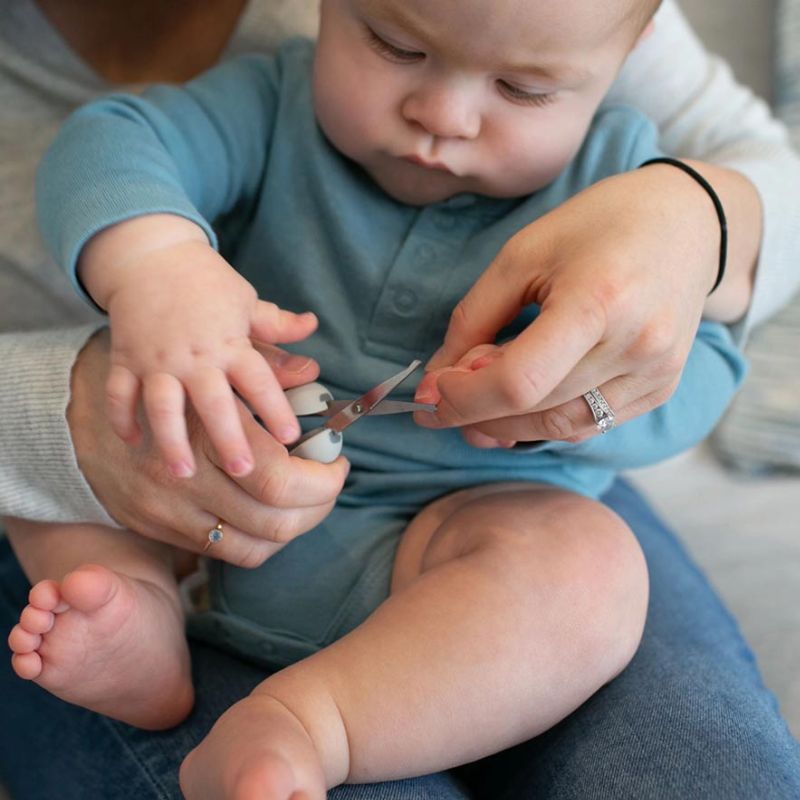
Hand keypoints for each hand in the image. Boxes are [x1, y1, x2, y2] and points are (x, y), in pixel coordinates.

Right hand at [68, 330, 348, 567]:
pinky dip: (256, 545)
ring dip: (294, 528)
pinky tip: (269, 524)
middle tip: (332, 483)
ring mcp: (169, 499)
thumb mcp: (212, 352)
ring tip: (307, 506)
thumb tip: (314, 373)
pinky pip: (219, 554)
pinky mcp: (154, 523)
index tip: (339, 461)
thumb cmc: (161, 377)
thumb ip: (269, 359)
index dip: (324, 472)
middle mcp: (188, 463)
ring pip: (251, 538)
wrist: (79, 406)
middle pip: (273, 503)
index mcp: (207, 412)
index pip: (280, 463)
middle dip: (319, 500)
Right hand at [96, 239, 316, 478]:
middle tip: (244, 470)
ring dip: (172, 440)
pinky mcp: (127, 359)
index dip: (275, 408)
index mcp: (230, 343)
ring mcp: (157, 360)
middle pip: (213, 403)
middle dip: (228, 437)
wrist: (149, 254)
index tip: (291, 436)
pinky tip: (131, 444)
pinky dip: (121, 418)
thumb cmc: (205, 281)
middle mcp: (195, 357)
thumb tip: (312, 326)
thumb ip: (277, 324)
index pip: (258, 380)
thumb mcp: (246, 300)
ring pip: (163, 406)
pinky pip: (120, 393)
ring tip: (182, 473)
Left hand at [415, 167, 726, 445]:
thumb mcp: (522, 254)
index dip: (464, 399)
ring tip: (476, 400)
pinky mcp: (661, 389)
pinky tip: (519, 404)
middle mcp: (637, 346)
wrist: (687, 223)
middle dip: (476, 410)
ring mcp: (655, 374)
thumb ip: (474, 320)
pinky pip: (590, 426)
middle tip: (445, 393)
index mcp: (599, 301)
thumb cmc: (597, 226)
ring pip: (560, 427)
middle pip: (536, 409)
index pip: (519, 382)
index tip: (430, 394)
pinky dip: (543, 423)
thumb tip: (436, 381)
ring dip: (505, 425)